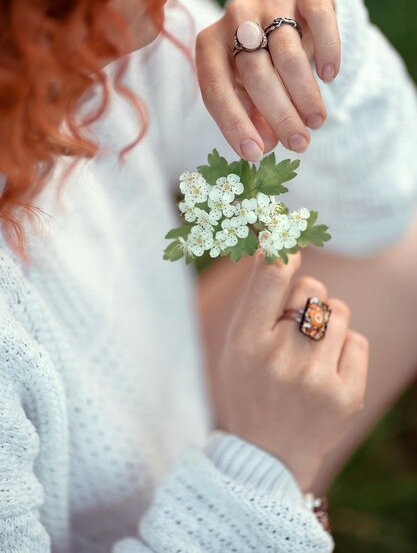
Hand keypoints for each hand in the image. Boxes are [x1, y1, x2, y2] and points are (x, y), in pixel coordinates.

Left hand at [196, 0, 339, 159]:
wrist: (286, 14)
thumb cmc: (260, 64)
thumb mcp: (247, 91)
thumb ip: (252, 117)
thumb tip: (265, 145)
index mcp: (209, 45)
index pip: (215, 89)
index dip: (234, 125)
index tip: (255, 154)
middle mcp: (235, 18)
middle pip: (256, 75)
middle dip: (280, 115)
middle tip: (299, 144)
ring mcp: (270, 2)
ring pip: (287, 55)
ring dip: (305, 95)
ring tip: (316, 122)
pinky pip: (320, 20)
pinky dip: (326, 51)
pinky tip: (329, 76)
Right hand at [219, 253, 368, 489]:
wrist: (269, 453)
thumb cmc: (252, 386)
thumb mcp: (238, 345)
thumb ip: (257, 299)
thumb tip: (275, 244)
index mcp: (246, 343)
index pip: (271, 277)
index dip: (283, 248)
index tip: (287, 233)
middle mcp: (280, 359)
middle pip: (313, 289)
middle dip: (306, 298)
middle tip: (294, 326)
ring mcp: (316, 379)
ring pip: (339, 311)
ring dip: (327, 323)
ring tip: (310, 354)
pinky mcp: (346, 396)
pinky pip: (358, 341)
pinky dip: (345, 350)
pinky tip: (326, 373)